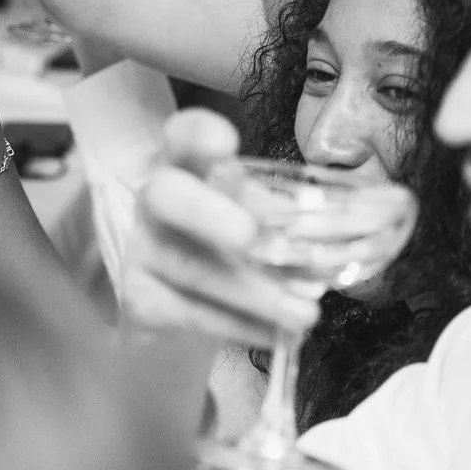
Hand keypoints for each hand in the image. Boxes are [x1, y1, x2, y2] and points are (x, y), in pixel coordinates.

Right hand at [118, 108, 322, 345]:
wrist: (174, 314)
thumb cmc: (224, 250)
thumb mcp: (251, 221)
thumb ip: (278, 215)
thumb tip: (330, 215)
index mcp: (187, 168)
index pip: (181, 137)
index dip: (197, 134)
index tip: (227, 143)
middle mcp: (156, 202)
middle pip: (166, 195)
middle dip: (207, 212)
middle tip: (248, 236)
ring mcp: (143, 251)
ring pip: (189, 267)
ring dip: (253, 292)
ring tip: (305, 315)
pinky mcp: (140, 300)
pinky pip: (191, 314)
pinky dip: (240, 327)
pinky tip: (276, 335)